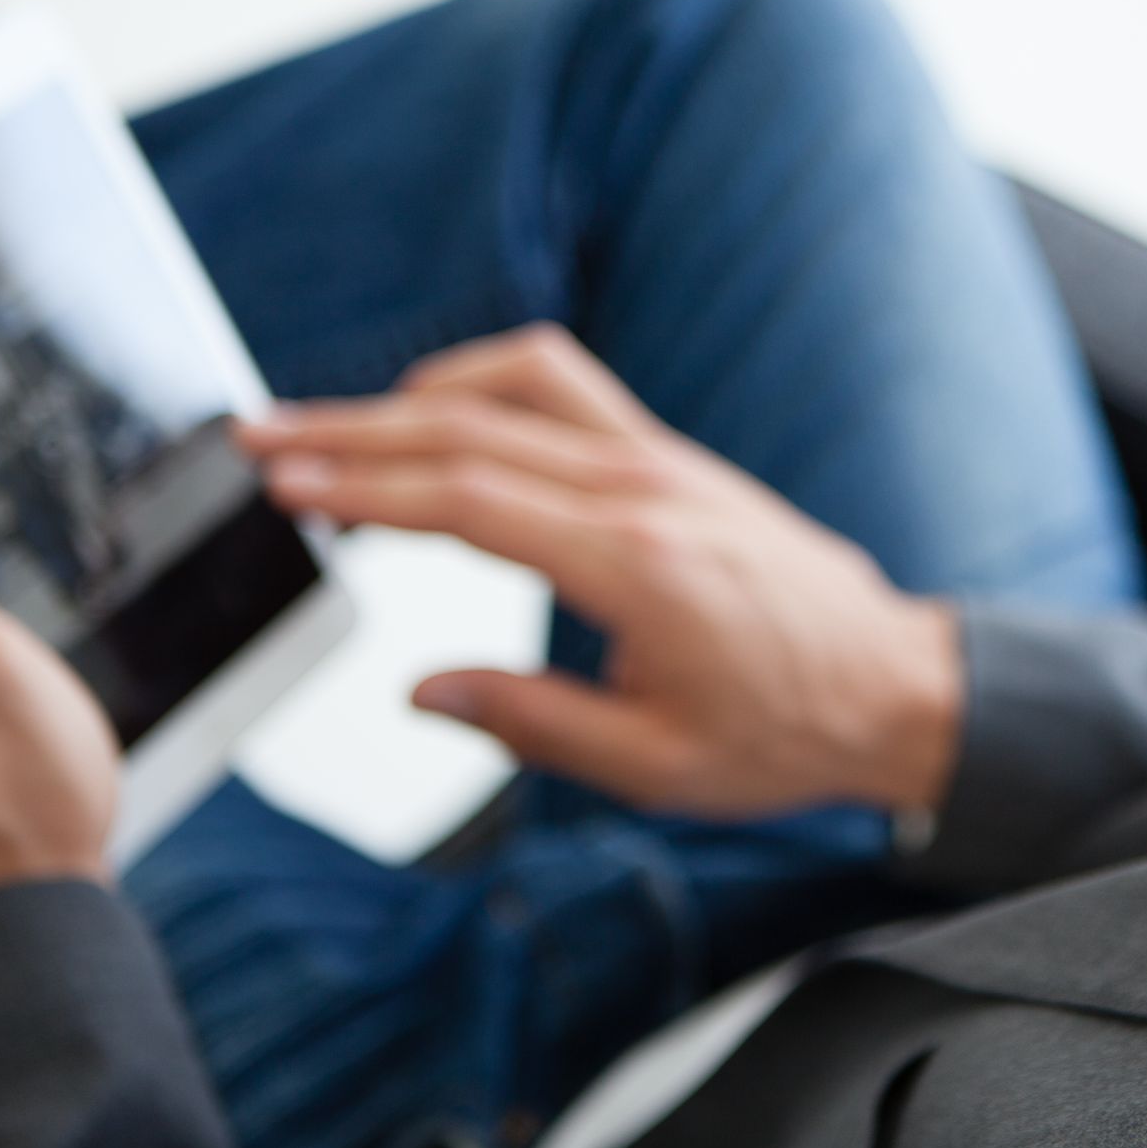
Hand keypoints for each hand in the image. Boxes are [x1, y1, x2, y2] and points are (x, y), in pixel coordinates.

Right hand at [235, 323, 963, 818]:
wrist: (888, 683)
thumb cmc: (782, 733)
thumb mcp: (654, 764)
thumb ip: (530, 723)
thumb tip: (419, 693)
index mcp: (636, 566)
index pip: (470, 501)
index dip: (366, 488)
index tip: (286, 487)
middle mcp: (645, 490)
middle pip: (470, 429)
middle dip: (351, 432)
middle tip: (257, 439)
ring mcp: (659, 459)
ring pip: (516, 387)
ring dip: (409, 395)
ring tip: (326, 429)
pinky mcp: (667, 454)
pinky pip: (566, 387)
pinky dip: (487, 383)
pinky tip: (434, 414)